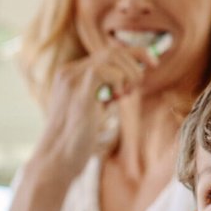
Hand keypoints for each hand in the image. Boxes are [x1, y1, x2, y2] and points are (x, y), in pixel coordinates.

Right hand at [32, 43, 157, 182]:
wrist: (57, 159)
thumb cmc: (78, 138)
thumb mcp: (95, 107)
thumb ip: (107, 90)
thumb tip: (134, 75)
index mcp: (71, 74)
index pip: (108, 52)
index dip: (135, 54)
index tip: (154, 63)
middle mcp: (69, 72)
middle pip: (113, 51)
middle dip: (137, 62)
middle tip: (137, 87)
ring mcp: (71, 81)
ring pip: (112, 57)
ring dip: (129, 74)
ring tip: (125, 95)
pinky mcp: (78, 93)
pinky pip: (105, 71)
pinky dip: (119, 81)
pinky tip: (116, 99)